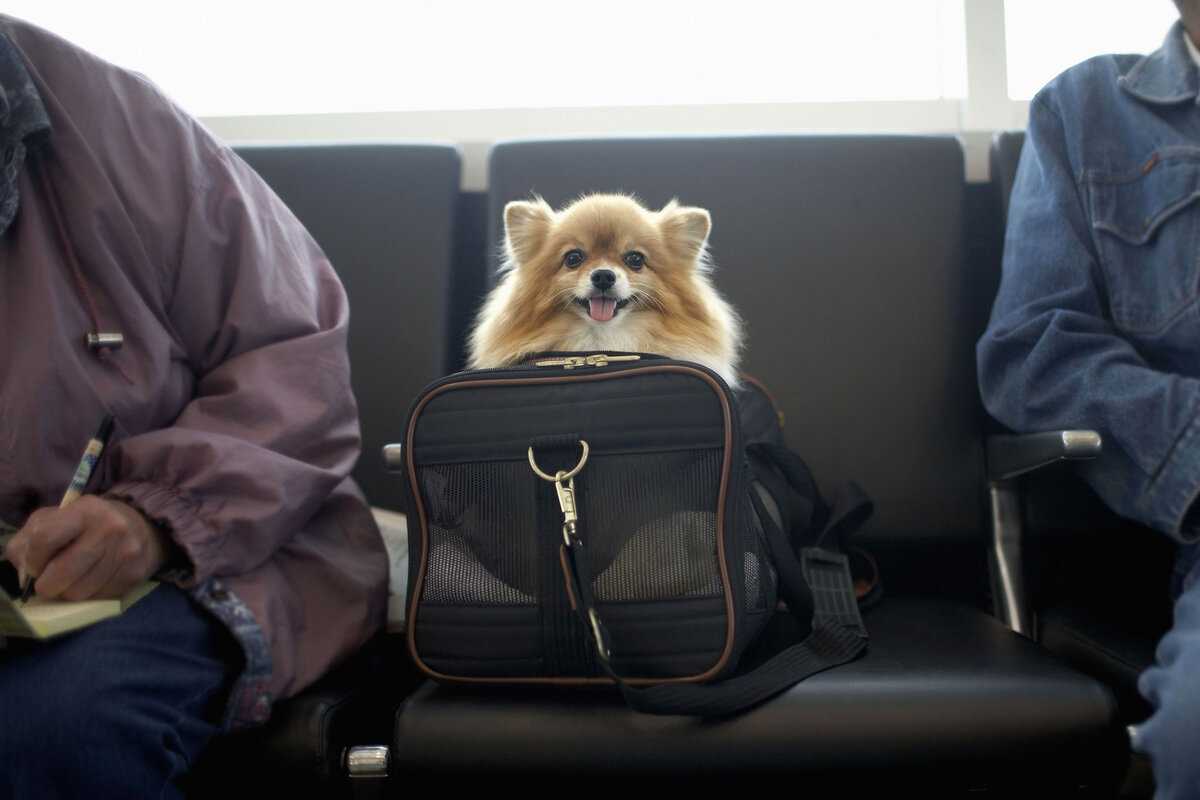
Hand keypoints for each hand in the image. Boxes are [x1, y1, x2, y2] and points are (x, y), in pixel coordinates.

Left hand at [7, 496, 170, 600]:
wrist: (139, 528)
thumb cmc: (84, 527)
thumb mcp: (53, 521)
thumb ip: (27, 544)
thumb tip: (26, 576)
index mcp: (85, 510)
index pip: (44, 537)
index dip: (32, 559)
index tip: (36, 564)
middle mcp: (110, 528)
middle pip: (60, 574)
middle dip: (47, 584)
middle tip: (49, 580)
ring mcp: (125, 552)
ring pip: (78, 593)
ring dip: (69, 591)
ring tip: (74, 578)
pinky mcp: (133, 574)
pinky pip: (97, 598)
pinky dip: (89, 594)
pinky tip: (93, 579)